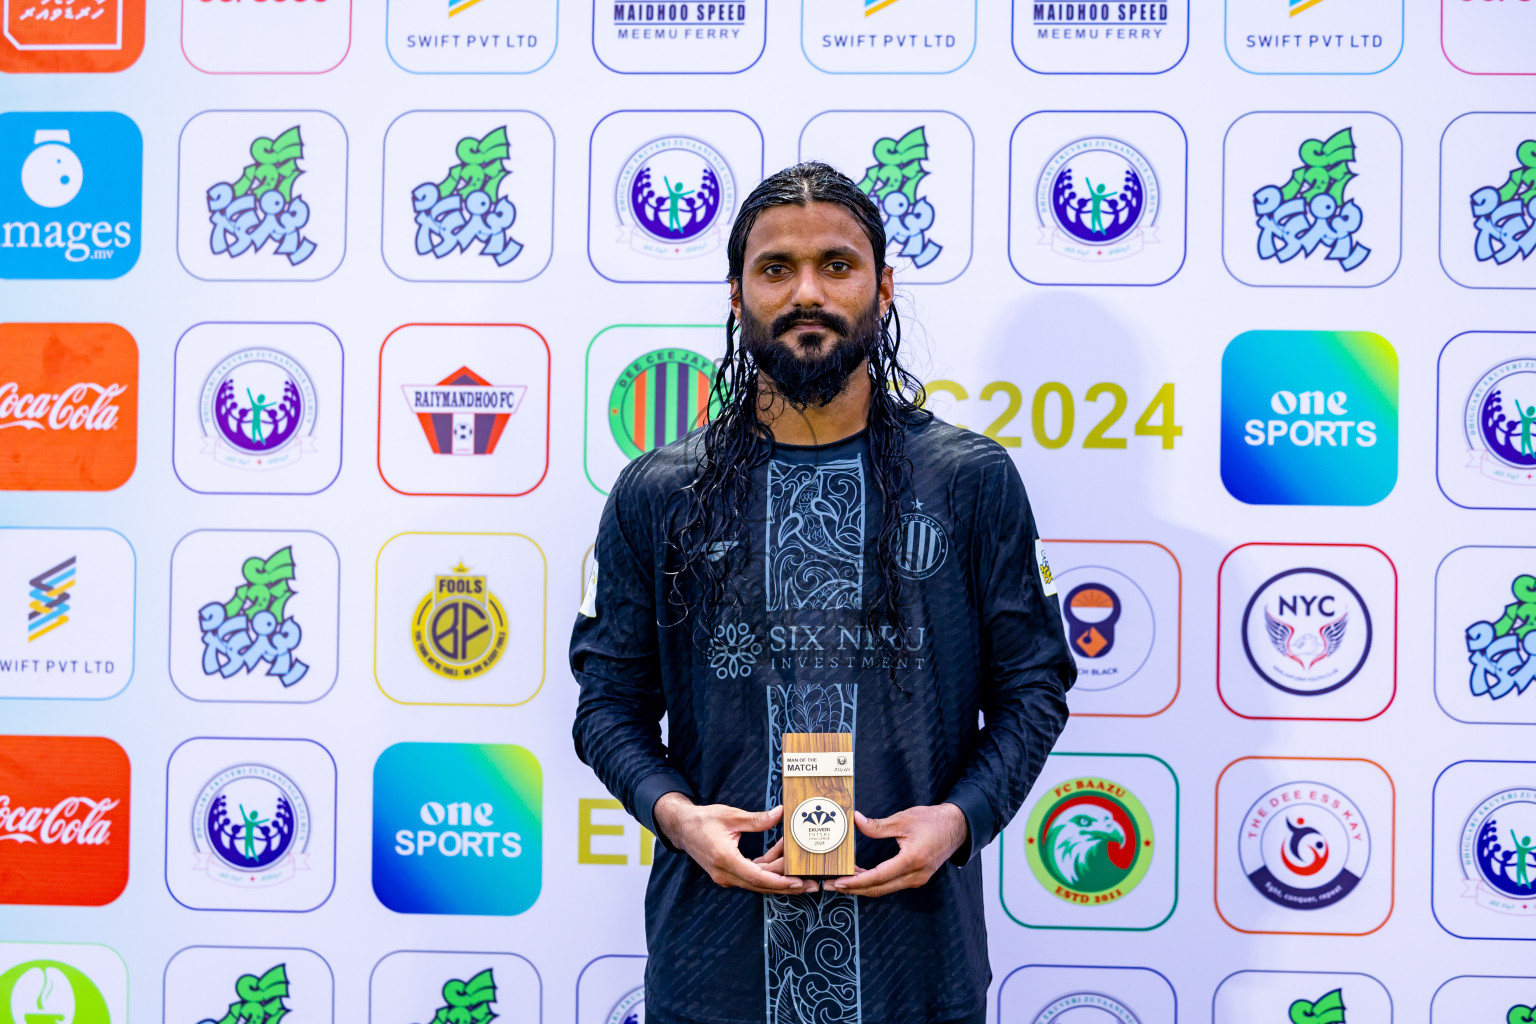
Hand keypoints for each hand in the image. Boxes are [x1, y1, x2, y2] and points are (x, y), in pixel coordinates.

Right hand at [653, 792, 815, 894]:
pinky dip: (768, 868)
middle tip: (812, 884)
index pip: (757, 877)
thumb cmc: (703, 820)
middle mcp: (726, 873)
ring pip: (758, 882)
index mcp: (725, 860)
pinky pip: (752, 875)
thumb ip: (756, 819)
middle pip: (761, 885)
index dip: (779, 882)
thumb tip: (780, 814)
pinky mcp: (728, 873)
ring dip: (779, 875)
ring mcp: (726, 876)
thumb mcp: (730, 816)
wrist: (682, 828)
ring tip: (801, 869)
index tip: (799, 883)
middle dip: (787, 885)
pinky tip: (780, 856)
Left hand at [829, 803, 967, 897]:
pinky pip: (891, 884)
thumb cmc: (932, 821)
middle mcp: (915, 875)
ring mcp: (917, 879)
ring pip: (884, 889)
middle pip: (879, 888)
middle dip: (854, 889)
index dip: (857, 881)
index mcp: (912, 860)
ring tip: (841, 882)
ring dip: (863, 886)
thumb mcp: (903, 819)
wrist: (956, 827)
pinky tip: (860, 876)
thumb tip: (856, 820)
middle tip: (832, 885)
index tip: (839, 882)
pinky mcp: (916, 877)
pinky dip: (874, 882)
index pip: (879, 877)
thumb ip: (878, 826)